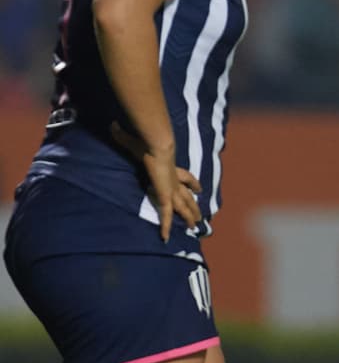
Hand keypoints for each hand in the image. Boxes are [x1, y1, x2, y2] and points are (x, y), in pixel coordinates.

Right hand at [111, 122, 201, 241]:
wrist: (157, 144)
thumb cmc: (147, 142)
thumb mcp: (134, 140)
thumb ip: (124, 134)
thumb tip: (113, 124)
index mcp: (171, 168)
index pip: (186, 177)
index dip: (193, 183)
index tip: (199, 188)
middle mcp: (174, 180)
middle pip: (187, 196)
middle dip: (194, 206)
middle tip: (201, 216)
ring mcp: (172, 189)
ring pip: (183, 207)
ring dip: (188, 217)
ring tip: (195, 228)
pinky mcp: (165, 196)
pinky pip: (165, 215)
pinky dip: (164, 226)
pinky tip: (164, 237)